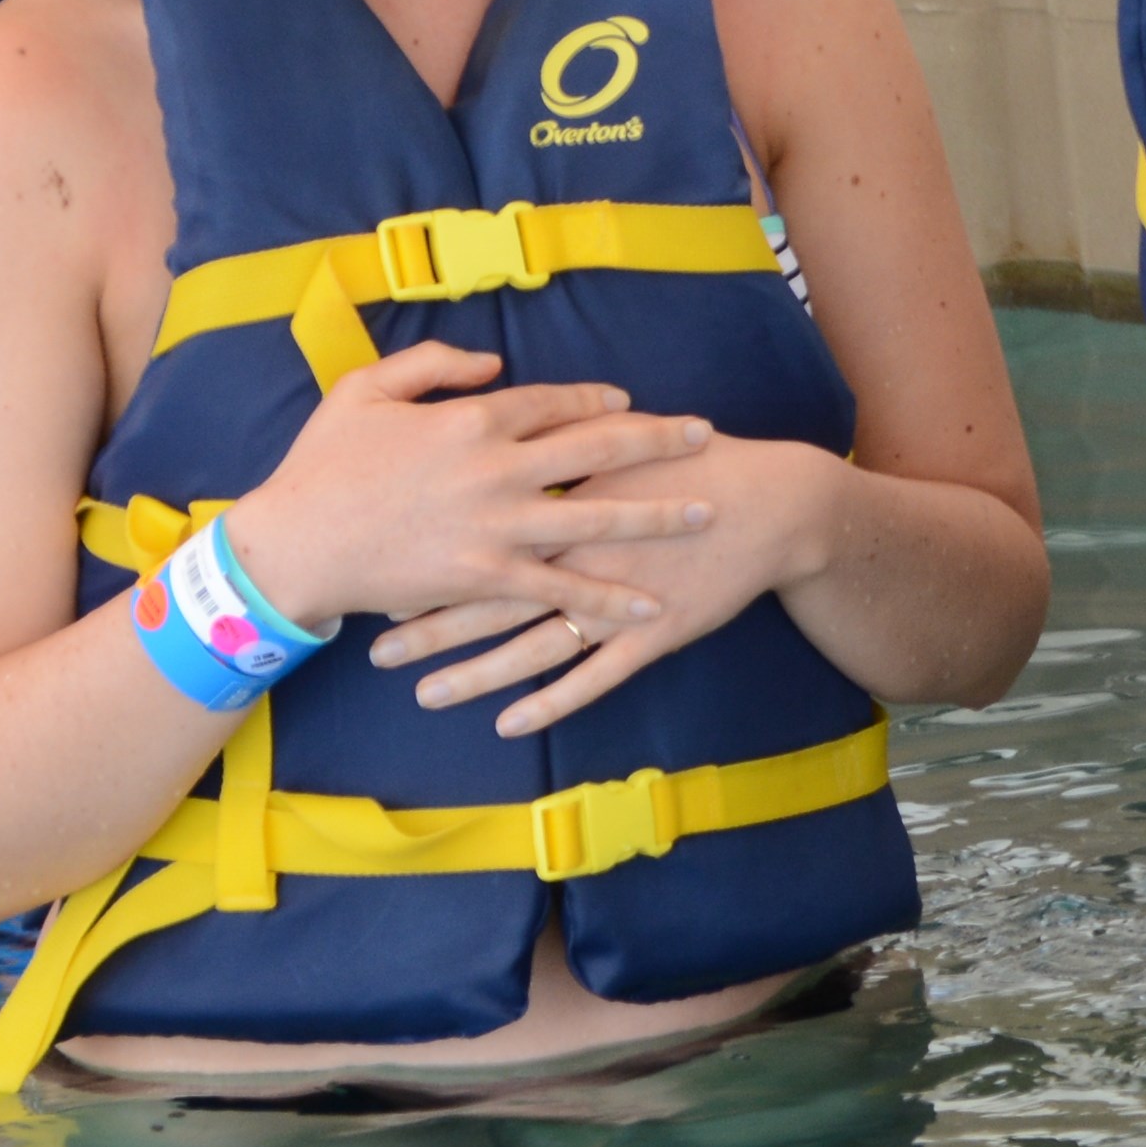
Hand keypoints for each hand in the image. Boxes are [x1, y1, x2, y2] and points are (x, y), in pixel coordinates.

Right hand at [222, 340, 717, 639]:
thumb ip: (431, 363)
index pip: (554, 402)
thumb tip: (492, 361)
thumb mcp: (363, 389)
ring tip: (706, 512)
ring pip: (596, 518)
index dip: (598, 400)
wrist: (293, 544)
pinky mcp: (487, 578)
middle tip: (705, 434)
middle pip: (597, 449)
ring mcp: (496, 526)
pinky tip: (651, 604)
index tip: (630, 401)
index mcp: (470, 418)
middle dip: (658, 441)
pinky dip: (609, 598)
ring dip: (656, 515)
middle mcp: (496, 468)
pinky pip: (562, 589)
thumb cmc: (321, 465)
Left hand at [391, 431, 849, 738]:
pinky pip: (591, 677)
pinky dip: (550, 702)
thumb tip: (504, 423)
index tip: (379, 573)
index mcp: (567, 499)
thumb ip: (559, 437)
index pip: (480, 530)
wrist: (771, 503)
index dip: (426, 555)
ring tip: (425, 694)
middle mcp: (581, 553)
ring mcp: (616, 599)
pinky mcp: (651, 635)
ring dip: (475, 674)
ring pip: (530, 646)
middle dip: (429, 625)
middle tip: (375, 649)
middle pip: (490, 595)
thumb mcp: (622, 436)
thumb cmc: (696, 461)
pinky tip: (509, 723)